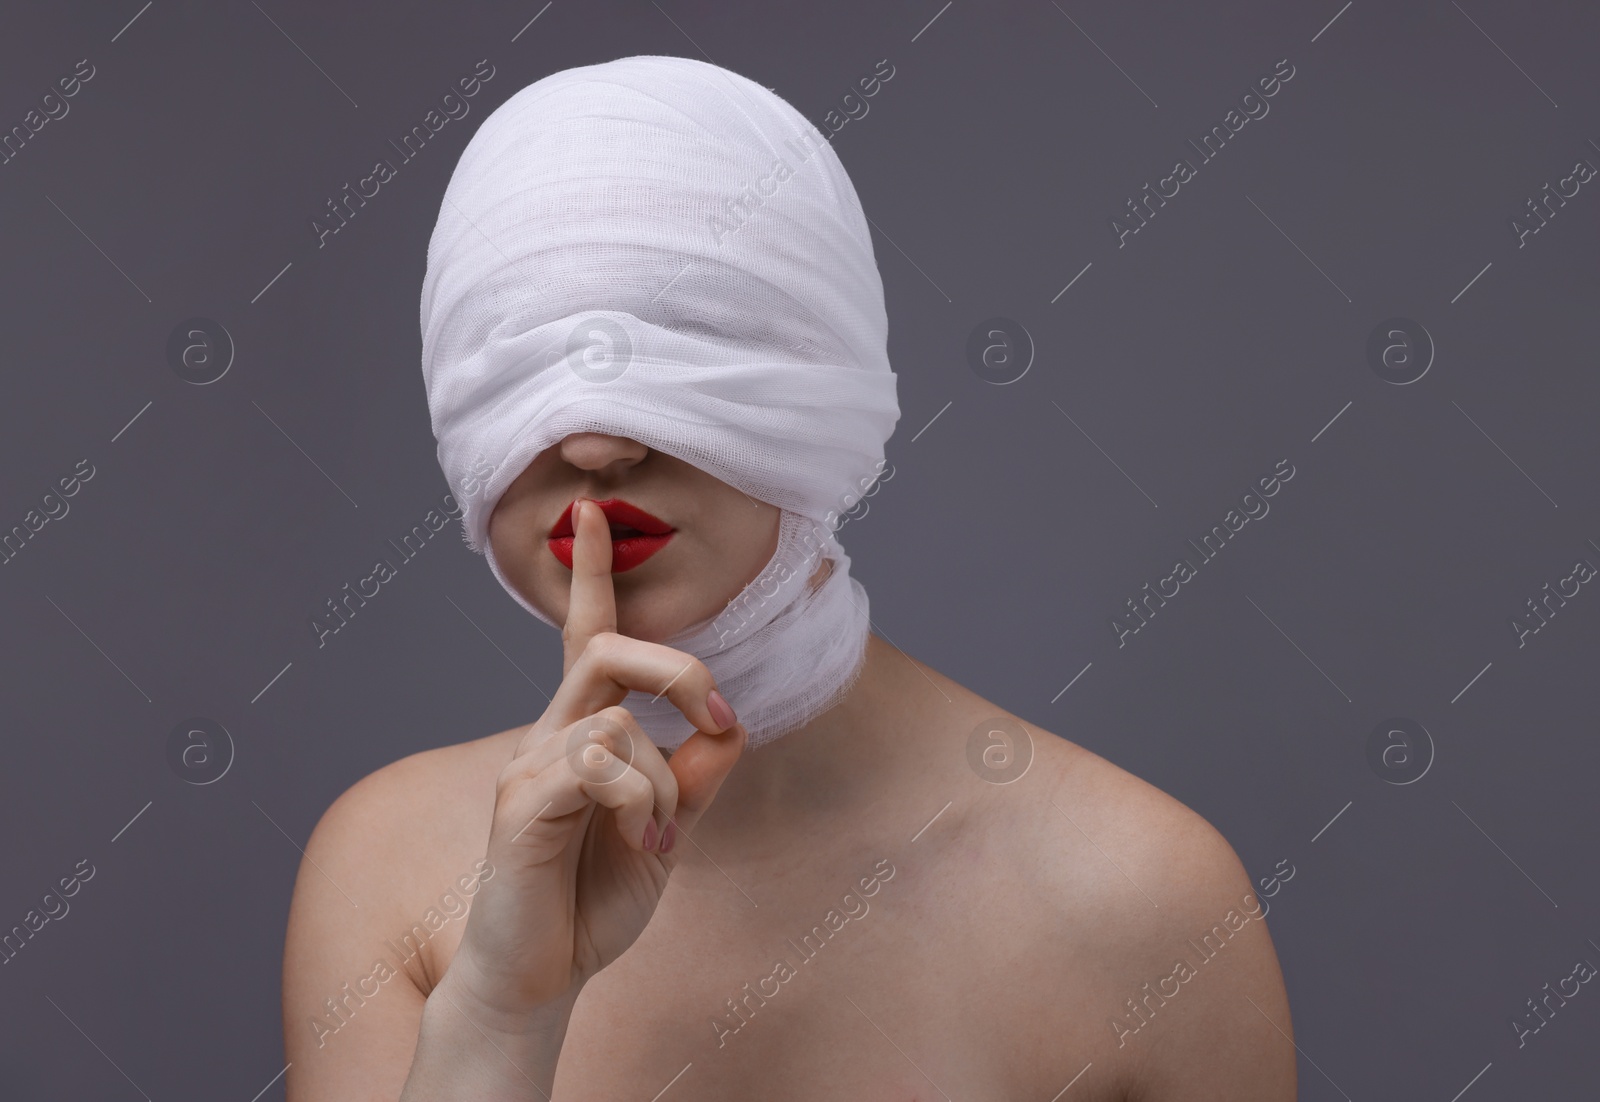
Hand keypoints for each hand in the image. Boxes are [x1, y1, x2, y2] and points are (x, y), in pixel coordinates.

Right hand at [443, 497, 745, 1023]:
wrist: (536, 978)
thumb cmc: (591, 900)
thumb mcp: (666, 833)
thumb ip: (696, 778)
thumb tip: (733, 726)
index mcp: (581, 733)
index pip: (586, 635)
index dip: (591, 573)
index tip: (590, 512)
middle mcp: (547, 735)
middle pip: (606, 646)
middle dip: (678, 669)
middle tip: (717, 722)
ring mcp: (528, 767)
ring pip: (617, 718)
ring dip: (665, 782)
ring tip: (660, 840)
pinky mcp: (521, 806)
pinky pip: (597, 763)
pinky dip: (642, 801)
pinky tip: (642, 845)